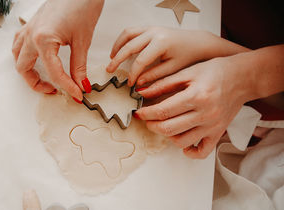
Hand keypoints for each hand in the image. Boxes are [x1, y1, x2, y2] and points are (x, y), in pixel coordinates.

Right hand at [12, 0, 103, 99]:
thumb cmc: (81, 5)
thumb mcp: (82, 40)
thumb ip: (79, 66)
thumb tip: (80, 84)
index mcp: (43, 39)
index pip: (53, 73)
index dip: (67, 87)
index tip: (77, 94)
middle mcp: (31, 35)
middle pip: (24, 69)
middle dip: (38, 84)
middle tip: (57, 90)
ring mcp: (28, 29)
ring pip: (17, 57)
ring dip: (28, 71)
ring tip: (45, 79)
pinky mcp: (31, 25)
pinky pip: (19, 45)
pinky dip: (25, 56)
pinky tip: (38, 59)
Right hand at [107, 26, 247, 86]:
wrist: (197, 42)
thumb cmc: (187, 56)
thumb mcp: (172, 69)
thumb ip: (154, 76)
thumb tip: (138, 83)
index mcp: (161, 43)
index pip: (140, 61)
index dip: (132, 74)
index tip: (129, 84)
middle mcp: (154, 32)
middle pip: (129, 46)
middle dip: (117, 60)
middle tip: (110, 71)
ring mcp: (151, 28)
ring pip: (127, 35)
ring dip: (117, 47)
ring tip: (111, 59)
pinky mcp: (149, 27)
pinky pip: (131, 31)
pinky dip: (122, 40)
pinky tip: (118, 50)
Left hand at [134, 56, 252, 158]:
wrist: (244, 78)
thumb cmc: (216, 71)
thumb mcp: (188, 72)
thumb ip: (163, 84)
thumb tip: (141, 93)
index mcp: (196, 96)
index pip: (163, 111)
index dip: (146, 113)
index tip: (139, 112)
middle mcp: (205, 114)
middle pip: (168, 128)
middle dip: (152, 125)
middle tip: (147, 119)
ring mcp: (212, 127)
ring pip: (180, 141)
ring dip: (167, 135)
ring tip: (164, 124)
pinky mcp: (218, 134)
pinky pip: (201, 152)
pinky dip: (189, 151)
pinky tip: (182, 140)